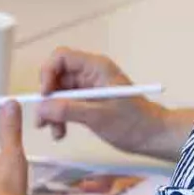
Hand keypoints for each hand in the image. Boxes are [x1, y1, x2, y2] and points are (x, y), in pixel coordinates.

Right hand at [35, 47, 182, 160]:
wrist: (153, 136)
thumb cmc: (133, 123)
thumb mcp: (98, 116)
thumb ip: (68, 109)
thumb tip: (41, 107)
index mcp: (96, 67)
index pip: (61, 57)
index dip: (47, 73)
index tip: (44, 96)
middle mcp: (90, 73)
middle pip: (56, 76)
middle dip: (48, 98)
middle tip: (43, 120)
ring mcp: (89, 87)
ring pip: (59, 93)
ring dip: (52, 112)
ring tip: (55, 132)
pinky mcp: (88, 101)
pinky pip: (66, 104)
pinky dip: (60, 117)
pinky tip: (61, 133)